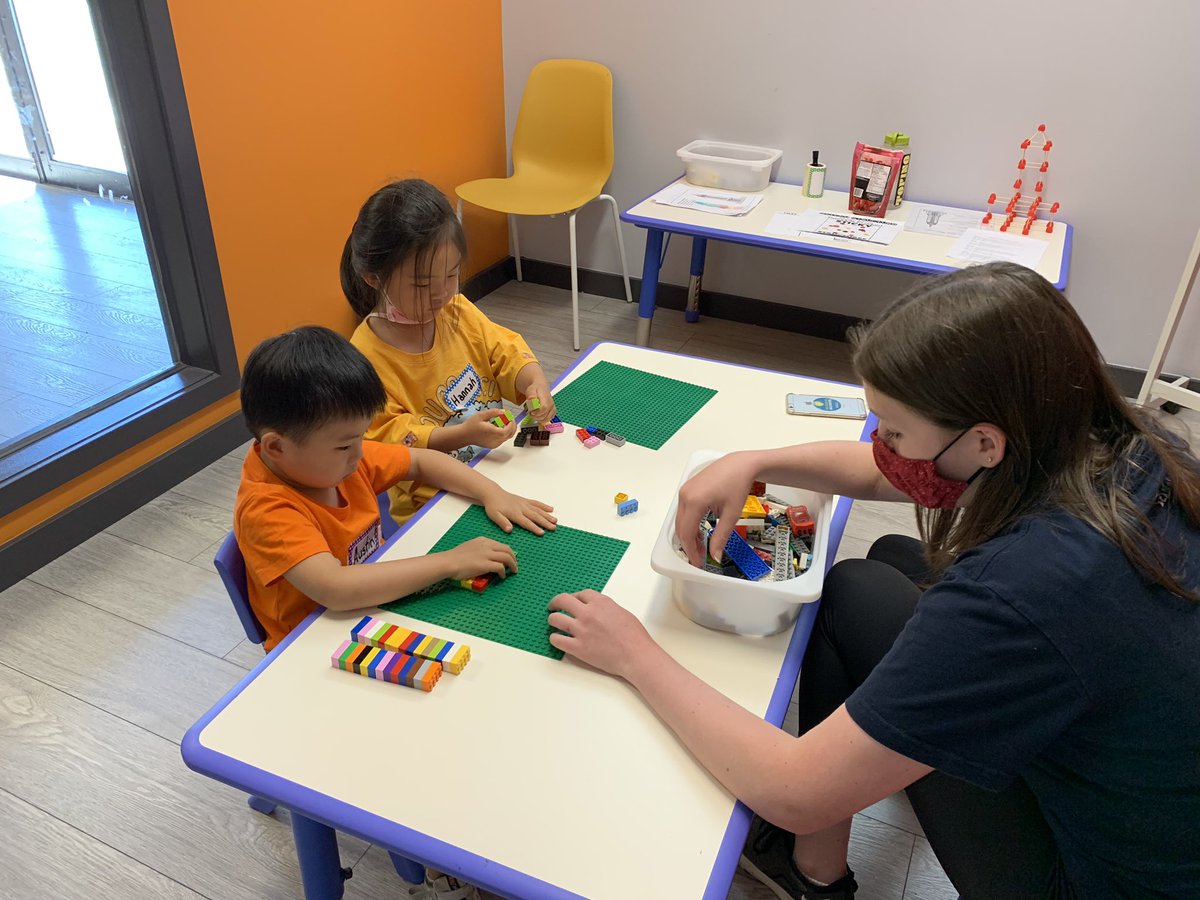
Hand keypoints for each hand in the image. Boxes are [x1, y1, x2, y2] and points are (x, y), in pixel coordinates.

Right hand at [436, 536, 516, 580]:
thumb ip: (479, 549)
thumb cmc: (454, 557)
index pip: (500, 545)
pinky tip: (502, 576)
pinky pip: (500, 567)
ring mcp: (486, 554)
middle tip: (514, 565)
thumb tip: (486, 557)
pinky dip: (504, 572)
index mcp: (483, 540)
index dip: (507, 552)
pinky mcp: (485, 564)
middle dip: (513, 558)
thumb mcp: (469, 547)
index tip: (509, 558)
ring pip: (506, 557)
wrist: (448, 562)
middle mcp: (487, 545)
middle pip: (507, 549)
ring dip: (512, 565)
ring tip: (513, 571)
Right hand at [456, 408, 516, 448]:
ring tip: (503, 421)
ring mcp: (495, 444)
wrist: (464, 436)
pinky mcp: (493, 446)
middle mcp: (495, 440)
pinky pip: (503, 439)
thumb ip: (493, 412)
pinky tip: (499, 427)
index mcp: (492, 433)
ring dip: (509, 429)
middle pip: (510, 434)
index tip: (509, 417)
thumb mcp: (481, 415)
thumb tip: (504, 412)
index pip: (508, 430)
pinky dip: (504, 433)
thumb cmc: (471, 425)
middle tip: (509, 418)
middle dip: (512, 425)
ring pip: (507, 437)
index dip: (511, 423)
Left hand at [481, 489, 556, 535]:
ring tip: (555, 521)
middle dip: (545, 522)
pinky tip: (551, 509)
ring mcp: (524, 503)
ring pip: (538, 510)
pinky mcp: (525, 500)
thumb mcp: (494, 515)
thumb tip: (509, 530)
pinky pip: (536, 503)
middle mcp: (522, 508)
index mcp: (514, 513)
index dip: (534, 528)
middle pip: (535, 516)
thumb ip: (502, 522)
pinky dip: (544, 506)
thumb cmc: (493, 506)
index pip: (526, 522)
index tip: (542, 533)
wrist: (493, 493)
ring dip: (547, 515)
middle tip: (553, 528)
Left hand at [523, 381, 555, 423]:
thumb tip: (532, 399)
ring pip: (547, 419)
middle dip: (535, 417)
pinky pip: (548, 419)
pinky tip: (538, 416)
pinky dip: (542, 420)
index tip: (531, 412)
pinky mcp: (553, 412)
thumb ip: (531, 395)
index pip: (544, 408)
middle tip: (530, 413)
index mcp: (546, 399)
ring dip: (538, 419)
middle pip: (545, 416)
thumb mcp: (531, 390)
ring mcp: (552, 408)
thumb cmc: (536, 389)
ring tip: (534, 415)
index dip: (537, 412)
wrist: (541, 387)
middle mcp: (551, 404)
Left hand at [547, 590, 654, 679]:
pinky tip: (557, 638)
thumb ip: (606, 608)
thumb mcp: (622, 612)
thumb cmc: (634, 636)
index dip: (574, 597)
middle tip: (553, 606)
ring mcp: (581, 630)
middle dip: (555, 602)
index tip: (572, 601)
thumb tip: (597, 611)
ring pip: (555, 619)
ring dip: (552, 619)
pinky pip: (556, 640)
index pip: (580, 594)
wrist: (635, 655)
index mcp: (600, 603)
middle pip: (563, 600)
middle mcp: (587, 613)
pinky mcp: (577, 648)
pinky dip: (554, 638)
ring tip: (553, 622)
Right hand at [675, 452, 756, 566]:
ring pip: (681, 520)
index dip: (691, 551)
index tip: (698, 562)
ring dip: (689, 534)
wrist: (740, 464)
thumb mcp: (731, 514)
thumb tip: (715, 556)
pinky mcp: (688, 488)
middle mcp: (685, 495)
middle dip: (689, 545)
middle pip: (680, 528)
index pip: (686, 533)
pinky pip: (684, 511)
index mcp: (694, 501)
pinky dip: (690, 523)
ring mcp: (685, 490)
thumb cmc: (737, 484)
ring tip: (701, 546)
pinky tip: (700, 531)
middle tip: (700, 557)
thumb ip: (721, 537)